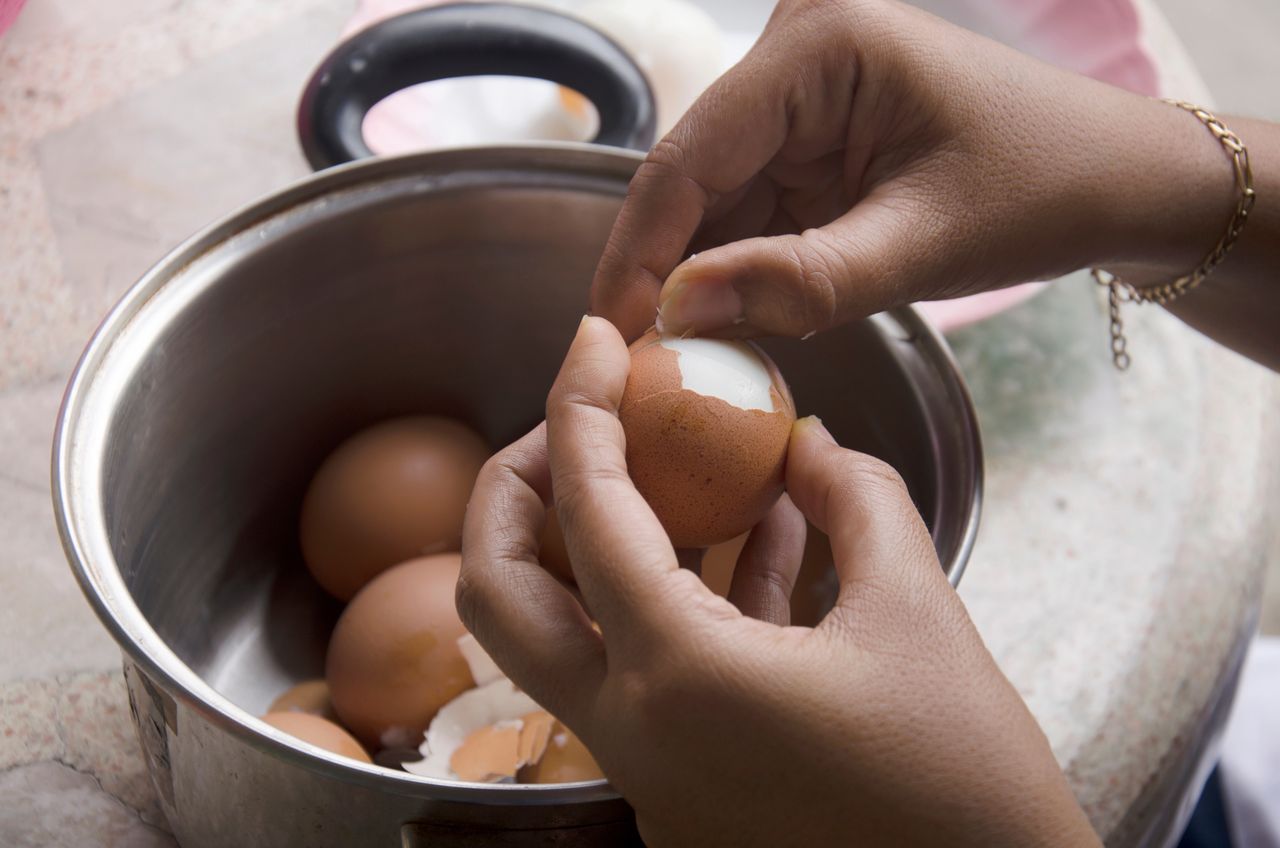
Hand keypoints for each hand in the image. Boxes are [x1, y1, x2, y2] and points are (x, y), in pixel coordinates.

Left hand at [457, 316, 1099, 846]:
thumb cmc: (965, 781)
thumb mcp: (918, 610)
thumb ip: (853, 498)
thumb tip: (804, 442)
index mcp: (680, 677)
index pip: (587, 513)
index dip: (580, 407)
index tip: (595, 339)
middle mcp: (632, 733)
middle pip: (497, 595)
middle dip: (515, 492)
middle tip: (582, 428)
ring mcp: (644, 773)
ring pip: (555, 639)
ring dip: (586, 545)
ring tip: (666, 470)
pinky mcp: (677, 792)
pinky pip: (638, 675)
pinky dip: (668, 601)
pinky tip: (744, 545)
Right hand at [591, 0, 1243, 342]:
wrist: (1114, 178)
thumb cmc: (1042, 191)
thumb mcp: (920, 247)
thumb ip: (798, 283)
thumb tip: (676, 313)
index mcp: (821, 46)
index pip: (690, 156)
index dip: (639, 251)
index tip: (609, 336)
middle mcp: (796, 52)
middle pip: (691, 175)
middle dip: (664, 271)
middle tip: (631, 365)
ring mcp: (801, 92)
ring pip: (712, 197)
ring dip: (697, 275)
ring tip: (670, 359)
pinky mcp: (812, 133)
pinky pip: (749, 206)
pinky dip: (738, 266)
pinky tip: (725, 322)